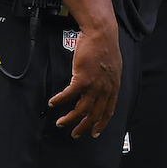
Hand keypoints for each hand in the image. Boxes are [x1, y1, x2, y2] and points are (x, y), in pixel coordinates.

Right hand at [48, 21, 120, 138]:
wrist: (101, 34)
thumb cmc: (106, 46)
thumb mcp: (113, 66)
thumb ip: (108, 79)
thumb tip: (103, 86)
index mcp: (113, 86)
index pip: (108, 111)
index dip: (101, 124)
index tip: (95, 133)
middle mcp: (105, 89)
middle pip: (94, 115)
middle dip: (84, 127)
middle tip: (75, 134)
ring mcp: (93, 86)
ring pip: (81, 110)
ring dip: (69, 119)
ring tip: (61, 122)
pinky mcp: (81, 79)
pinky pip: (68, 95)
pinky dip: (59, 101)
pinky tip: (53, 103)